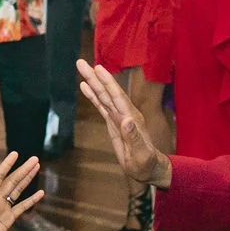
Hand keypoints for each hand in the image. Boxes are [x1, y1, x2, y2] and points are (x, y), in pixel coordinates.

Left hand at [0, 151, 45, 230]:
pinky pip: (22, 207)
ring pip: (18, 190)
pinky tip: (40, 193)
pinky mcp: (8, 219)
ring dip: (27, 179)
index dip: (6, 165)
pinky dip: (31, 200)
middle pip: (12, 181)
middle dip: (23, 170)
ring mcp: (3, 208)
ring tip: (37, 167)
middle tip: (35, 159)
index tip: (15, 154)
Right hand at [75, 60, 169, 187]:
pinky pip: (101, 106)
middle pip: (107, 92)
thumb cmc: (146, 163)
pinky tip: (84, 86)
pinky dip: (93, 95)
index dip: (108, 83)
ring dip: (92, 82)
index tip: (98, 68)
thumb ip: (134, 138)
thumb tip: (127, 120)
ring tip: (81, 67)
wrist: (148, 168)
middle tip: (80, 62)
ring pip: (103, 96)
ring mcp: (118, 116)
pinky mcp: (113, 122)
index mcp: (131, 118)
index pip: (117, 97)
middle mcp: (124, 113)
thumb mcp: (141, 154)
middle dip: (95, 77)